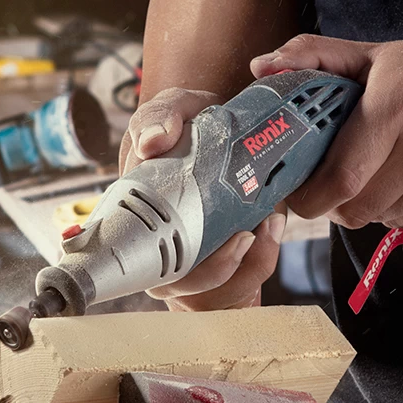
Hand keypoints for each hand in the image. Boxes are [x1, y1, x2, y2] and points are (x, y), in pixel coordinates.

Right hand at [120, 87, 287, 311]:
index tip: (187, 241)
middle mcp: (158, 252)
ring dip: (247, 268)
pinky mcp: (225, 272)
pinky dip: (259, 265)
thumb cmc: (192, 127)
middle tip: (245, 235)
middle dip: (215, 271)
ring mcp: (193, 266)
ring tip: (268, 225)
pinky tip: (270, 231)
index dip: (157, 265)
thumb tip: (151, 144)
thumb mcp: (177, 108)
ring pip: (214, 294)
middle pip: (179, 288)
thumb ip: (160, 116)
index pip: (131, 263)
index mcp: (133, 219)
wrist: (230, 131)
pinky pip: (239, 290)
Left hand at [251, 34, 402, 228]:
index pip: (339, 176)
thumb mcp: (378, 55)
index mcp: (397, 105)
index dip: (308, 196)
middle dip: (328, 205)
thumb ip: (315, 56)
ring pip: (377, 217)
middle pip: (354, 206)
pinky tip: (399, 179)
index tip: (294, 192)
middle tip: (321, 189)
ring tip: (366, 175)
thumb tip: (260, 67)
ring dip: (360, 205)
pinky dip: (390, 209)